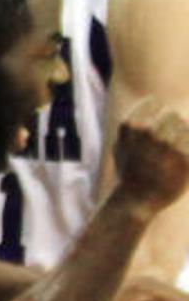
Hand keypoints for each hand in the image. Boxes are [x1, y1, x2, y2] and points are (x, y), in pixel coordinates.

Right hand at [112, 98, 188, 214]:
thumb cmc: (129, 171)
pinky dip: (188, 147)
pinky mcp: (184, 157)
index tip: (159, 127)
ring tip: (174, 151)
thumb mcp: (119, 145)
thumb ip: (130, 124)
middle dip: (174, 125)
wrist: (138, 199)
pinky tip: (182, 157)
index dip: (157, 113)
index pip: (153, 103)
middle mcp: (148, 131)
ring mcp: (167, 143)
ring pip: (186, 125)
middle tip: (171, 142)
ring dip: (184, 136)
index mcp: (130, 125)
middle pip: (173, 114)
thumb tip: (151, 100)